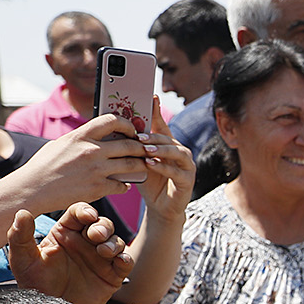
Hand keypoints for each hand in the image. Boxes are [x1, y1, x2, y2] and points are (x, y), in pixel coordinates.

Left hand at [7, 202, 131, 303]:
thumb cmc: (34, 283)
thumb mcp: (23, 259)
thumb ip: (20, 235)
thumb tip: (22, 212)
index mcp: (65, 234)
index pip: (79, 214)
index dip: (86, 211)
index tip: (87, 216)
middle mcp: (85, 243)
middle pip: (102, 224)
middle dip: (103, 226)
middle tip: (96, 235)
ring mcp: (100, 259)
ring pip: (116, 241)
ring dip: (113, 243)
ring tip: (104, 251)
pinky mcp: (112, 275)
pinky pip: (126, 262)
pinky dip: (127, 259)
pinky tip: (120, 261)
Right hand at [20, 113, 149, 208]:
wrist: (31, 190)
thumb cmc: (43, 166)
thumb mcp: (60, 144)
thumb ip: (81, 138)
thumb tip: (97, 134)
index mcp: (80, 136)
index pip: (112, 121)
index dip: (128, 124)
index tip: (132, 130)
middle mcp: (91, 151)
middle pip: (130, 144)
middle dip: (142, 147)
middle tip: (146, 149)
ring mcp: (96, 170)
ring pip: (132, 164)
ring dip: (141, 165)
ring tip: (143, 165)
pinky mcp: (98, 188)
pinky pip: (122, 185)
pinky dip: (126, 185)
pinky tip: (124, 185)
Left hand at [136, 98, 194, 222]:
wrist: (160, 207)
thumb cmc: (149, 182)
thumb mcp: (139, 161)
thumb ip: (133, 146)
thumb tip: (116, 128)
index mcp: (168, 144)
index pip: (162, 125)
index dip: (157, 111)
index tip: (151, 96)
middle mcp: (180, 152)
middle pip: (168, 138)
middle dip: (153, 135)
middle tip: (138, 135)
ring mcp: (187, 166)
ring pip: (176, 152)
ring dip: (160, 149)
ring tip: (145, 149)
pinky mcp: (188, 181)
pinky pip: (177, 172)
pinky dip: (163, 167)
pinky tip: (151, 164)